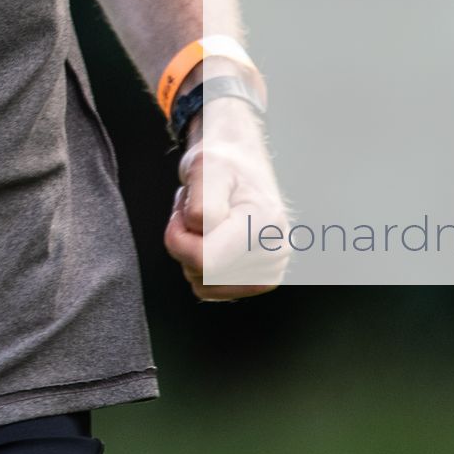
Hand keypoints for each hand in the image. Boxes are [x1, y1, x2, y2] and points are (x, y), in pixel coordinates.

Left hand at [164, 106, 288, 299]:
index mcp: (266, 222)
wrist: (240, 163)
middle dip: (185, 242)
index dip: (178, 235)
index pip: (205, 260)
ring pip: (203, 284)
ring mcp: (270, 269)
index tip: (184, 207)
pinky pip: (208, 290)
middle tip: (196, 210)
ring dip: (192, 252)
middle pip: (202, 273)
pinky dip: (200, 266)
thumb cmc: (221, 163)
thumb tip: (203, 233)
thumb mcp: (205, 167)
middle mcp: (276, 250)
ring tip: (206, 222)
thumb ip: (203, 202)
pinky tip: (211, 239)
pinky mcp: (258, 281)